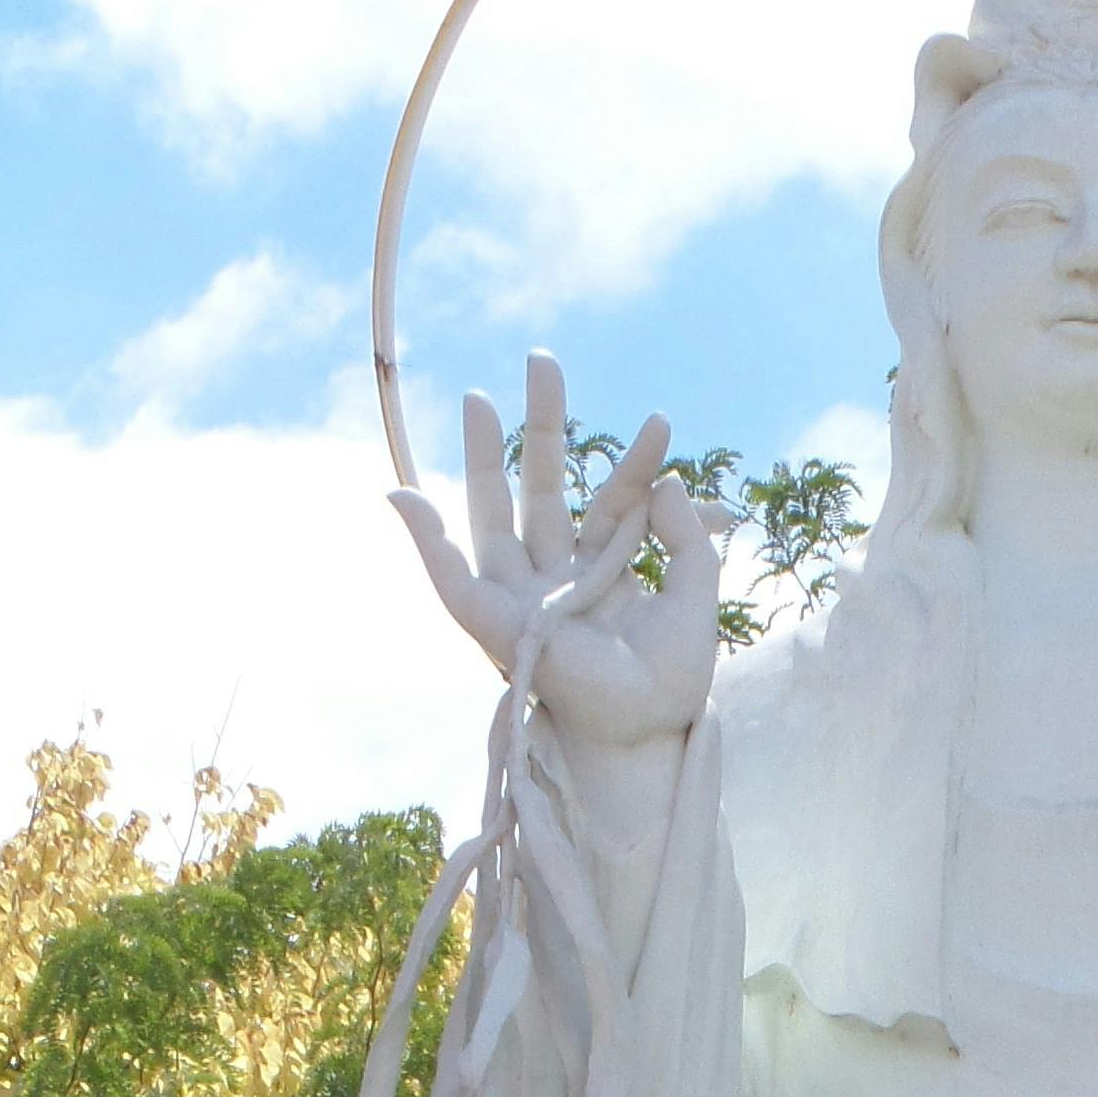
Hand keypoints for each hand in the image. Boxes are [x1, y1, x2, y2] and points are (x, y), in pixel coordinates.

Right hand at [391, 353, 720, 783]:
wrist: (644, 735)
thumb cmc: (669, 683)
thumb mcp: (695, 599)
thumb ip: (686, 539)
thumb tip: (667, 482)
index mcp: (605, 572)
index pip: (615, 501)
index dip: (636, 462)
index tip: (662, 423)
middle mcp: (560, 577)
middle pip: (540, 488)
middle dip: (539, 425)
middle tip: (542, 360)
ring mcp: (524, 596)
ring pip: (493, 514)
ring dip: (480, 456)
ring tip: (475, 396)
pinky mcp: (494, 621)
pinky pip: (448, 576)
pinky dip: (423, 539)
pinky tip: (402, 494)